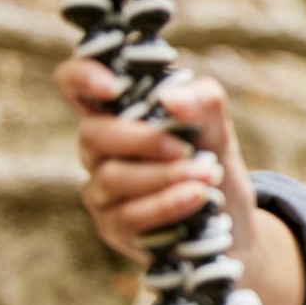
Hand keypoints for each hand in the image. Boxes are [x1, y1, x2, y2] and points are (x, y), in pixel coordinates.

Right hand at [52, 58, 259, 267]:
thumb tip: (170, 100)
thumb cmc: (210, 159)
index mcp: (117, 113)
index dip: (82, 76)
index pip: (74, 83)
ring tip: (207, 176)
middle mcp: (99, 150)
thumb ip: (200, 100)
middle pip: (92, 134)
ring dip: (165, 176)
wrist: (232, 215)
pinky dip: (167, 204)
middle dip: (143, 140)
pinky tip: (197, 198)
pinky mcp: (113, 228)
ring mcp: (101, 190)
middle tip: (185, 149)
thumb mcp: (216, 124)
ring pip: (112, 178)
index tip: (115, 87)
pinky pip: (128, 215)